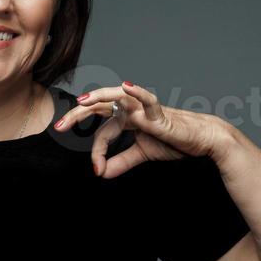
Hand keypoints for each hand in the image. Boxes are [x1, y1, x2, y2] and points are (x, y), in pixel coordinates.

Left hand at [55, 81, 223, 178]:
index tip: (97, 169)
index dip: (96, 152)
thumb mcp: (142, 154)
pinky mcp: (159, 113)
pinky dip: (137, 92)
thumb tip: (102, 174)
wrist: (201, 140)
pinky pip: (148, 100)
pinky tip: (125, 86)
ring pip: (119, 97)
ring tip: (82, 100)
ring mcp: (144, 109)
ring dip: (99, 97)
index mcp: (126, 119)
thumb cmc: (174, 141)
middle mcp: (132, 110)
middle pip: (99, 107)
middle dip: (78, 115)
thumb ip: (122, 161)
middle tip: (58, 126)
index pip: (102, 132)